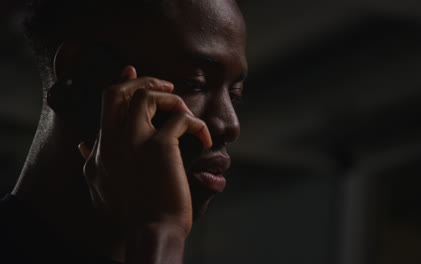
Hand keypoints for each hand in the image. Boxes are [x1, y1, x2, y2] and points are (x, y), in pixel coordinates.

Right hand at [79, 65, 211, 236]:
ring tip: (187, 117)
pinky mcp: (160, 146)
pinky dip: (197, 125)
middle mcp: (114, 139)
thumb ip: (90, 160)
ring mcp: (135, 141)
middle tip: (167, 87)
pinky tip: (204, 141)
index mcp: (102, 146)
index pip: (106, 102)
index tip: (132, 70)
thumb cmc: (130, 210)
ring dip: (173, 100)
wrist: (151, 229)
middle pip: (121, 91)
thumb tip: (81, 144)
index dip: (121, 81)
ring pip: (148, 96)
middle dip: (146, 81)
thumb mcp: (98, 184)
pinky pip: (181, 118)